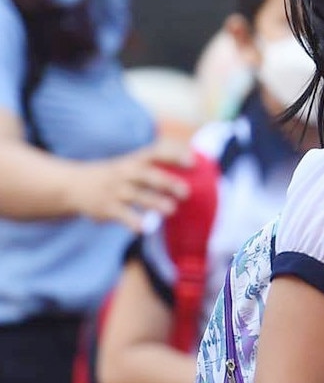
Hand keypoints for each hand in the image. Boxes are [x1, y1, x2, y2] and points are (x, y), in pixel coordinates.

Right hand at [69, 140, 192, 230]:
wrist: (71, 186)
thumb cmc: (113, 176)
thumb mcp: (129, 164)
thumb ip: (154, 166)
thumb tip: (192, 166)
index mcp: (133, 161)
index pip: (156, 153)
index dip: (174, 155)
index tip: (193, 162)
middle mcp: (125, 174)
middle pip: (149, 176)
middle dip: (168, 183)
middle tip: (186, 193)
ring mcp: (115, 191)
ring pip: (137, 196)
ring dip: (155, 203)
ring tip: (171, 210)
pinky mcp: (106, 208)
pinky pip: (122, 215)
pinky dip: (132, 222)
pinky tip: (142, 229)